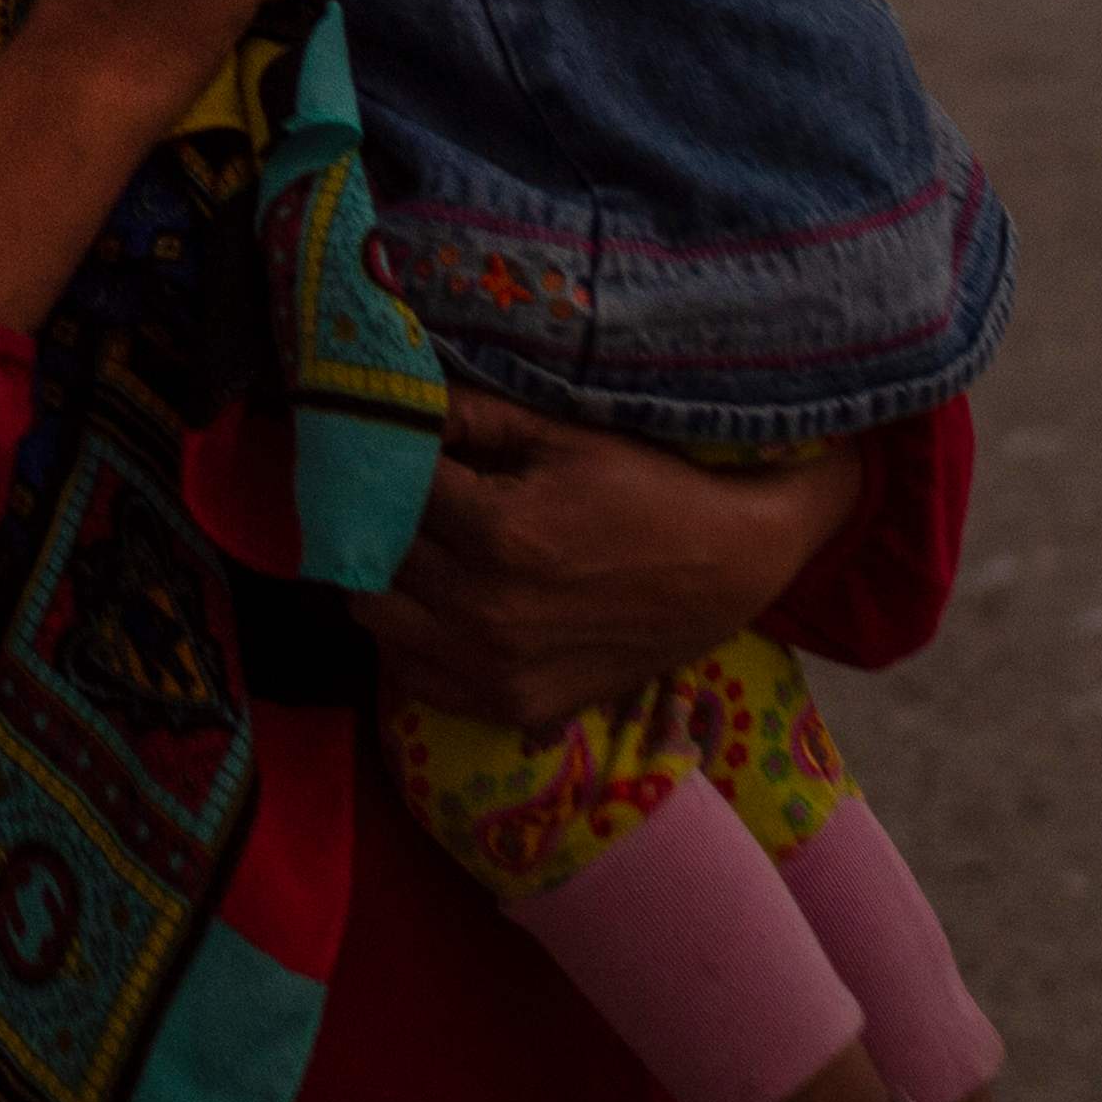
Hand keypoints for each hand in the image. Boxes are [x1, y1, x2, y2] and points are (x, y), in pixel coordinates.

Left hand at [351, 392, 867, 730]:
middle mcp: (487, 609)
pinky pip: (412, 673)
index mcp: (500, 532)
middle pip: (371, 551)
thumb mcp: (563, 436)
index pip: (391, 485)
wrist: (731, 567)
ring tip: (410, 545)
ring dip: (380, 574)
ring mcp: (495, 669)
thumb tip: (398, 395)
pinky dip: (409, 635)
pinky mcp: (510, 707)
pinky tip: (437, 601)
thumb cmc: (648, 488)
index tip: (382, 440)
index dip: (381, 456)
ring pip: (375, 616)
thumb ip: (472, 416)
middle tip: (389, 490)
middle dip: (374, 512)